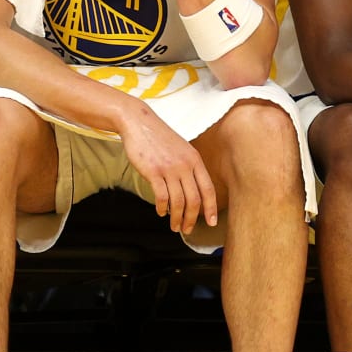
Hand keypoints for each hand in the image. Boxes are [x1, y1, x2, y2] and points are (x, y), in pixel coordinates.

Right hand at [119, 105, 217, 232]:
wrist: (139, 122)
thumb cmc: (159, 138)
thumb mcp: (182, 149)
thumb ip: (189, 167)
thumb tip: (192, 191)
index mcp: (195, 160)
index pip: (208, 189)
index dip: (211, 208)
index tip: (212, 222)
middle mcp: (185, 165)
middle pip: (194, 200)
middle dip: (192, 219)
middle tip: (187, 229)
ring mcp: (169, 168)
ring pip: (179, 201)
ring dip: (177, 218)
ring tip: (174, 226)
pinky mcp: (153, 172)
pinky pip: (162, 197)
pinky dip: (162, 208)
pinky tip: (161, 212)